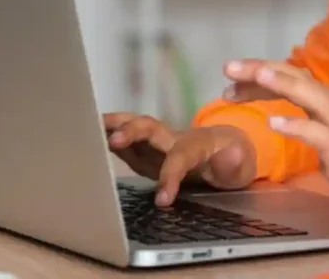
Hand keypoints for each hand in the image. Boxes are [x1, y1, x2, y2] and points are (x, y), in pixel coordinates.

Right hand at [103, 113, 256, 205]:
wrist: (227, 148)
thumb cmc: (233, 158)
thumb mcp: (242, 164)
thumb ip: (234, 163)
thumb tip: (227, 158)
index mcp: (197, 143)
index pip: (180, 157)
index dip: (170, 176)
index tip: (162, 200)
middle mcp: (173, 137)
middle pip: (150, 128)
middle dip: (131, 131)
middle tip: (111, 141)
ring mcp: (158, 142)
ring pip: (135, 128)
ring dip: (112, 127)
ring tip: (87, 128)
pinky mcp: (147, 150)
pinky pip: (128, 143)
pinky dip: (108, 139)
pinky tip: (90, 140)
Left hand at [223, 59, 328, 214]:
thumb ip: (313, 115)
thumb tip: (284, 112)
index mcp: (328, 100)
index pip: (290, 77)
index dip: (259, 75)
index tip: (230, 80)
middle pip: (294, 78)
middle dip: (259, 70)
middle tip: (227, 67)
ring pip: (309, 96)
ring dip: (280, 84)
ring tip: (255, 76)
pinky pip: (319, 135)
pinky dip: (296, 127)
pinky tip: (273, 125)